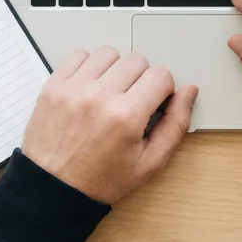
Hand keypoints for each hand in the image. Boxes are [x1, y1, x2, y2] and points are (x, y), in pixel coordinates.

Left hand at [21, 47, 197, 203]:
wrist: (54, 188)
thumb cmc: (101, 179)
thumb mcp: (150, 163)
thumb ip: (175, 125)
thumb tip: (188, 91)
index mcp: (126, 116)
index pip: (161, 75)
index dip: (163, 89)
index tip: (153, 103)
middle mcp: (99, 97)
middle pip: (137, 60)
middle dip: (141, 78)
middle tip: (132, 101)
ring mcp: (73, 89)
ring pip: (109, 53)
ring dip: (115, 69)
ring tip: (110, 93)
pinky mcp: (53, 86)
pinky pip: (79, 56)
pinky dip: (89, 66)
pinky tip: (91, 87)